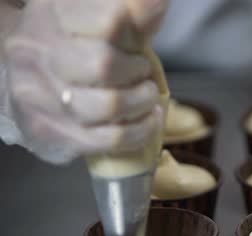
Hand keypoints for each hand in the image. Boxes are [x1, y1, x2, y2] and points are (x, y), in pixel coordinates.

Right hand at [2, 0, 168, 163]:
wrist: (25, 84)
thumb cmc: (73, 49)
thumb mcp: (97, 20)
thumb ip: (131, 14)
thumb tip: (158, 3)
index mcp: (51, 16)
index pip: (105, 19)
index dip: (131, 30)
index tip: (140, 36)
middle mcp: (37, 55)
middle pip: (104, 65)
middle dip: (137, 71)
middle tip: (141, 71)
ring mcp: (40, 98)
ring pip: (110, 105)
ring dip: (142, 102)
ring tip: (145, 95)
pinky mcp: (51, 135)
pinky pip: (110, 139)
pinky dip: (141, 130)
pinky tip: (147, 119)